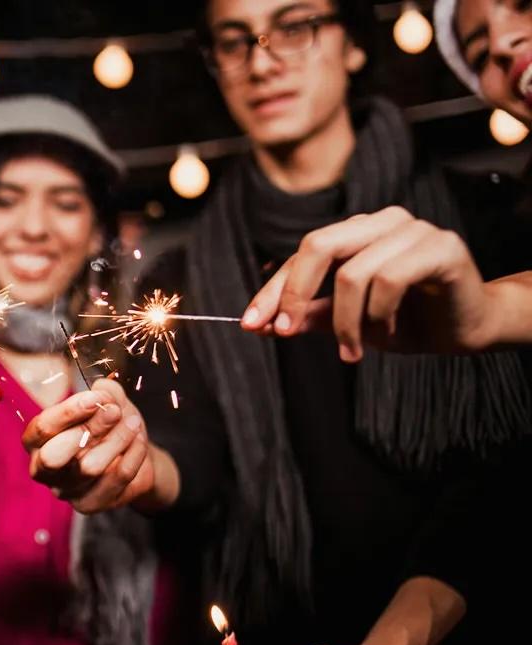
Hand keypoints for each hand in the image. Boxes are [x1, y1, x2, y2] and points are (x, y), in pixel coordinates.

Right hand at [21, 377, 153, 513]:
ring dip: (117, 439)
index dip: (68, 412)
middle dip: (87, 429)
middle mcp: (44, 469)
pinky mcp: (90, 504)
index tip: (95, 399)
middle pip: (55, 456)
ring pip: (90, 468)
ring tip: (133, 423)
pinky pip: (115, 479)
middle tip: (114, 412)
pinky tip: (139, 440)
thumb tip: (102, 392)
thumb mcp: (106, 402)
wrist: (133, 455)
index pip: (42, 428)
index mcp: (37, 442)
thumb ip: (103, 392)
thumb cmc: (109, 426)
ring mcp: (66, 491)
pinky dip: (132, 455)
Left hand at [241, 206, 497, 360]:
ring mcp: (414, 230)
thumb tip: (262, 323)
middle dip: (293, 293)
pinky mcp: (441, 247)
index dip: (273, 290)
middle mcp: (382, 222)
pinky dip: (379, 315)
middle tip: (284, 332)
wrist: (467, 330)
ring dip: (346, 323)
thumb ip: (310, 316)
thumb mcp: (348, 322)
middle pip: (318, 245)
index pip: (302, 254)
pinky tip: (387, 334)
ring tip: (355, 349)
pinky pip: (389, 280)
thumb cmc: (407, 321)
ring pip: (352, 273)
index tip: (250, 324)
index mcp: (357, 232)